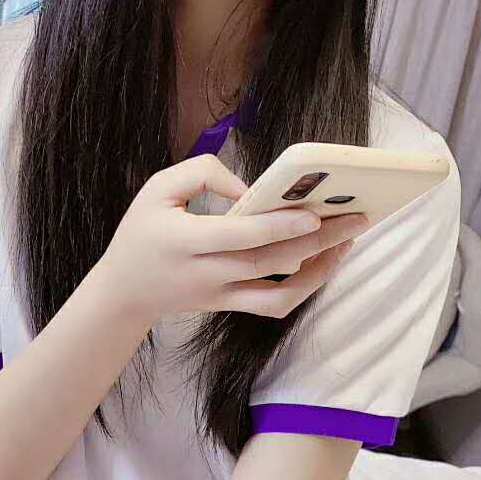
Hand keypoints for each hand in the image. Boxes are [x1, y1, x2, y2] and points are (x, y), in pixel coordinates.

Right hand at [97, 152, 367, 321]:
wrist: (124, 292)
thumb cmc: (142, 232)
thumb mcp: (157, 188)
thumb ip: (202, 173)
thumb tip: (251, 187)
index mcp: (184, 241)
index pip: (239, 237)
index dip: (278, 227)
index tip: (314, 214)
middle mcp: (205, 273)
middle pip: (269, 262)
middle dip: (317, 243)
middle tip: (356, 219)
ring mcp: (220, 295)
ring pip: (278, 293)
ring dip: (319, 271)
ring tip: (347, 241)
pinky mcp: (230, 306)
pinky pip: (274, 305)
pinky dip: (304, 289)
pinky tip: (324, 263)